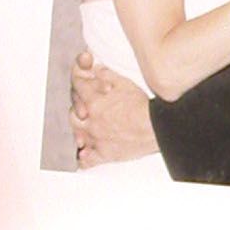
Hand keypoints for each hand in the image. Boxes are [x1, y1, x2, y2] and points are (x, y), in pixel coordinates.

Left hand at [69, 51, 159, 165]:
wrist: (156, 127)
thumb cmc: (142, 107)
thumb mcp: (126, 84)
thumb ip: (108, 75)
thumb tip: (97, 70)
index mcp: (94, 102)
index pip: (78, 89)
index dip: (79, 85)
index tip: (82, 86)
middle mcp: (91, 121)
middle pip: (73, 114)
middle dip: (78, 110)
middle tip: (85, 109)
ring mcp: (96, 139)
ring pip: (77, 135)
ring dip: (79, 131)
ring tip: (84, 130)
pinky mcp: (104, 154)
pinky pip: (87, 160)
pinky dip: (84, 158)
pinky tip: (84, 155)